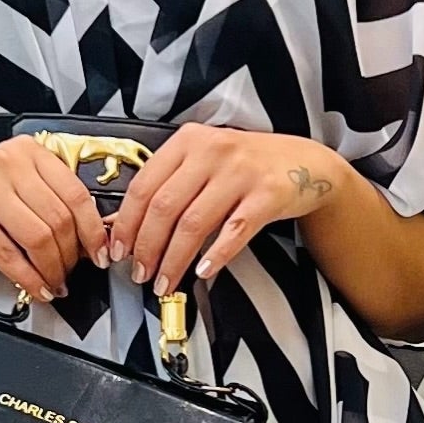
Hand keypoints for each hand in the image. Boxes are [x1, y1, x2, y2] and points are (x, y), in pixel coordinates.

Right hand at [0, 140, 99, 302]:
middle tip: (71, 272)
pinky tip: (35, 288)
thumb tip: (88, 237)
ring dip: (52, 270)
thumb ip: (46, 198)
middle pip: (60, 219)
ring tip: (54, 282)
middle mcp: (7, 165)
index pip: (75, 193)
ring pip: (39, 239)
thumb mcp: (10, 181)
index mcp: (26, 152)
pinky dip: (29, 279)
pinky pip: (10, 257)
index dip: (93, 230)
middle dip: (72, 256)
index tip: (99, 252)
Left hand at [108, 127, 348, 295]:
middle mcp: (212, 150)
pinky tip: (203, 272)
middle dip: (147, 247)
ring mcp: (241, 172)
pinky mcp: (267, 194)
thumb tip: (122, 224)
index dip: (127, 224)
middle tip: (141, 273)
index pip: (144, 186)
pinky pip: (234, 231)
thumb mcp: (203, 163)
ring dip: (175, 259)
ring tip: (166, 281)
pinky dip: (215, 256)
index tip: (119, 250)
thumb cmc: (248, 165)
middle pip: (165, 207)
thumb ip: (167, 187)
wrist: (304, 162)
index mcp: (188, 141)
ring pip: (194, 223)